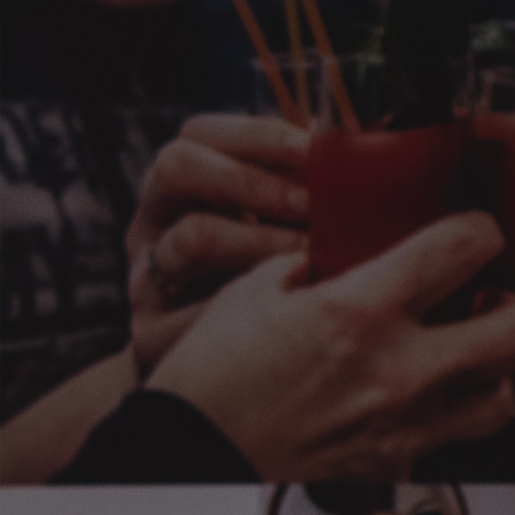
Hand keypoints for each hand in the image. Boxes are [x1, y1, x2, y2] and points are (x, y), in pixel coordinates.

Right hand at [126, 110, 314, 371]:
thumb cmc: (259, 284)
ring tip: (311, 261)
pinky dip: (249, 313)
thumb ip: (302, 189)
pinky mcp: (148, 331)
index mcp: (178, 185)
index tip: (311, 148)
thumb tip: (371, 143)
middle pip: (178, 167)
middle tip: (310, 205)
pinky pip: (196, 313)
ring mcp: (144, 275)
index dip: (255, 135)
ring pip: (190, 236)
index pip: (199, 134)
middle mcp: (151, 222)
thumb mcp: (271, 230)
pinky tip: (290, 317)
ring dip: (261, 243)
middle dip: (252, 180)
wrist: (214, 381)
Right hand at [141, 213, 514, 486]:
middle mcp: (396, 371)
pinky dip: (453, 412)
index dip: (481, 230)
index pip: (462, 250)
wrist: (191, 452)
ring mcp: (402, 425)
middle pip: (514, 334)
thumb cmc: (213, 376)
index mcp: (361, 311)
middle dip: (514, 307)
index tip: (475, 232)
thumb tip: (344, 251)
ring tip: (471, 351)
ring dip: (496, 370)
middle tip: (491, 297)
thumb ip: (315, 263)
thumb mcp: (257, 289)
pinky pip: (454, 437)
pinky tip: (428, 392)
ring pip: (502, 400)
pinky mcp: (393, 464)